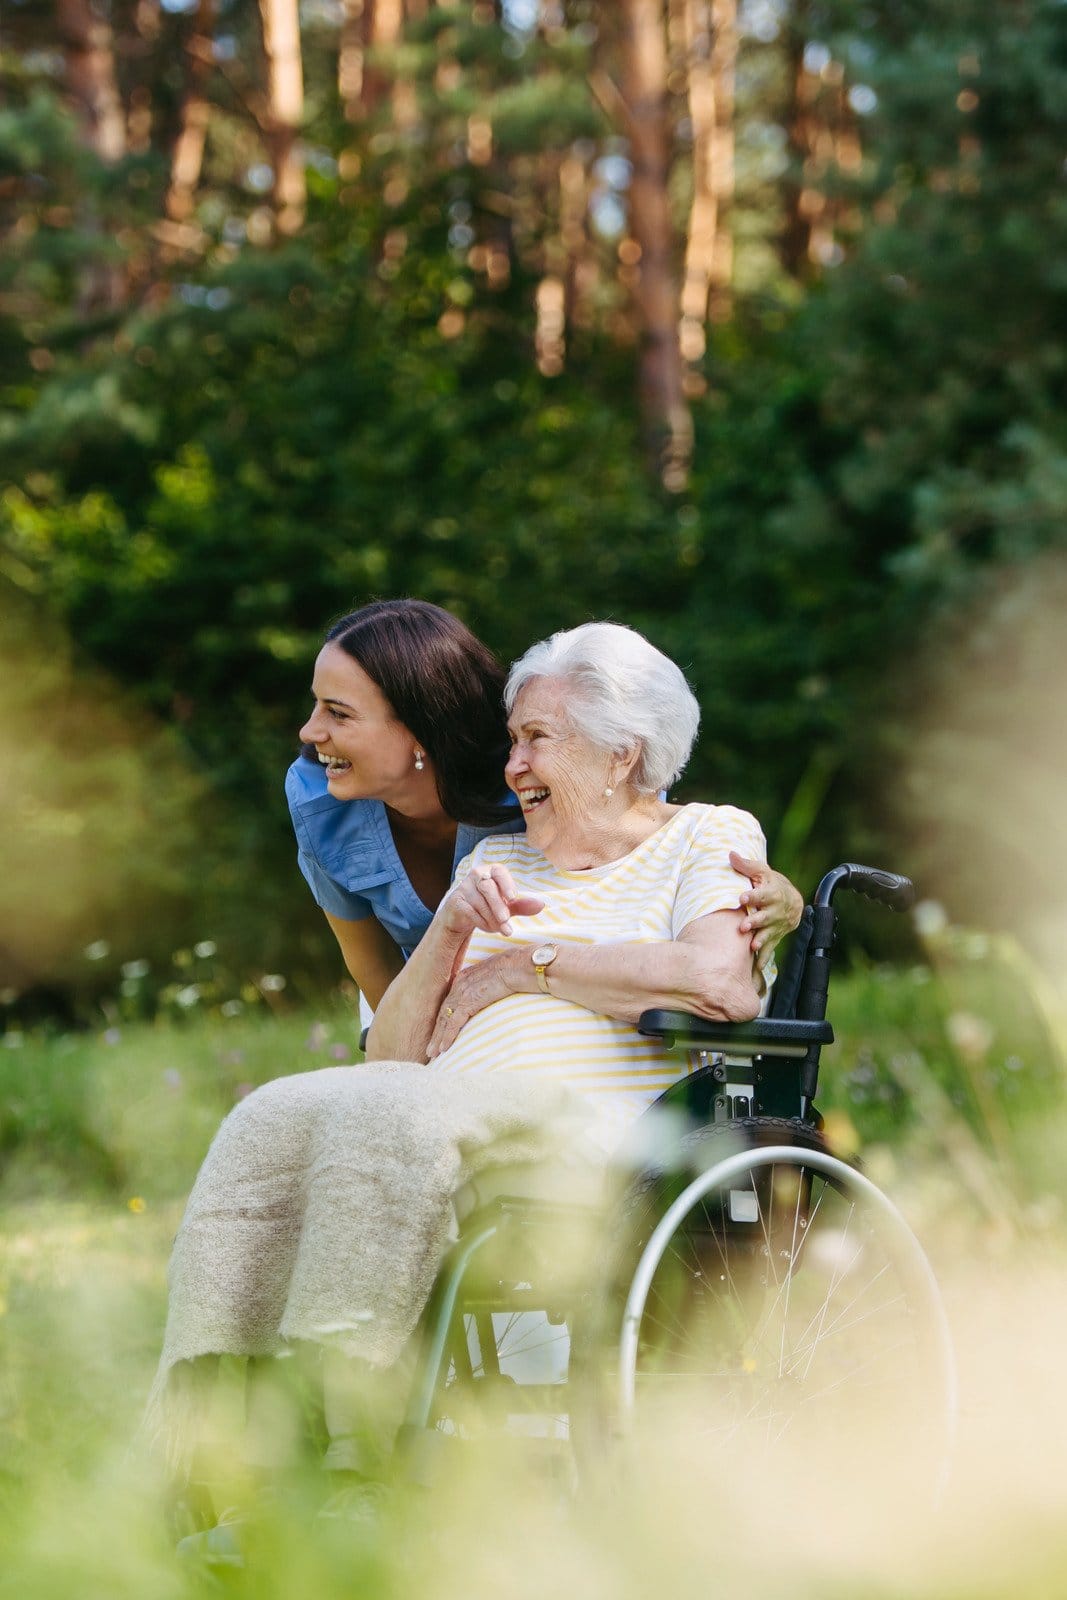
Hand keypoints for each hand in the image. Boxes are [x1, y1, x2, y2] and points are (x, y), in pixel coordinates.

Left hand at [426, 947, 527, 1057]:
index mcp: (464, 978)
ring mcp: (462, 992)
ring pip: (444, 1019)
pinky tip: (443, 1048)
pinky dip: (447, 1036)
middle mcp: (459, 984)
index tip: (439, 1032)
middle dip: (436, 1031)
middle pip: (443, 1012)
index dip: (443, 1019)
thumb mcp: (496, 978)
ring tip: (433, 1053)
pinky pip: (454, 1022)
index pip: (449, 1003)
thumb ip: (488, 987)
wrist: (519, 966)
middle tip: (430, 1049)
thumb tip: (492, 995)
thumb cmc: (515, 970)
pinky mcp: (468, 1001)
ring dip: (438, 1038)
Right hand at [442, 863, 544, 939]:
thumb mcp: (507, 907)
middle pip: (488, 888)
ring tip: (502, 930)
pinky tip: (488, 928)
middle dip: (499, 907)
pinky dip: (481, 922)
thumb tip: (541, 904)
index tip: (513, 898)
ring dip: (492, 919)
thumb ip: (522, 905)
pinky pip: (470, 911)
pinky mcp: (455, 901)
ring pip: (480, 903)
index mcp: (491, 871)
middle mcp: (476, 875)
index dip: (506, 883)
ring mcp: (464, 887)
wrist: (462, 916)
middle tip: (507, 921)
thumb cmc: (489, 907)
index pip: (499, 871)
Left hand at [731, 852, 803, 974]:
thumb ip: (745, 865)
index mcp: (770, 893)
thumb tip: (730, 854)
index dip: (752, 895)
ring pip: (768, 933)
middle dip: (755, 921)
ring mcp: (775, 925)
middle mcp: (774, 910)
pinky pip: (769, 948)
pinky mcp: (774, 936)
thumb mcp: (761, 871)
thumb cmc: (770, 883)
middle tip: (743, 926)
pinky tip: (757, 968)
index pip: (761, 894)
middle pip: (764, 916)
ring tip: (752, 945)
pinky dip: (764, 958)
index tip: (742, 897)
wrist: (793, 901)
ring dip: (760, 940)